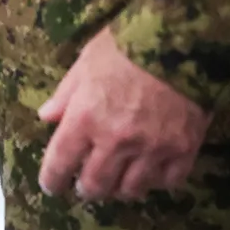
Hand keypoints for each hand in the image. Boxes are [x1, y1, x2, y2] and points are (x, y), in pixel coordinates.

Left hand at [38, 29, 210, 200]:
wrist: (181, 40)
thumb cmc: (127, 46)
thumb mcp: (86, 63)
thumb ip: (65, 95)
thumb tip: (46, 117)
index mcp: (85, 118)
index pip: (60, 162)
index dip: (52, 180)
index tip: (52, 186)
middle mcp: (115, 140)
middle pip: (95, 185)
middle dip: (86, 190)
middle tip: (85, 187)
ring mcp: (152, 149)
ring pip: (131, 189)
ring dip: (120, 190)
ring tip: (117, 184)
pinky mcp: (184, 149)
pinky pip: (168, 181)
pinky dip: (158, 182)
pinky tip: (152, 174)